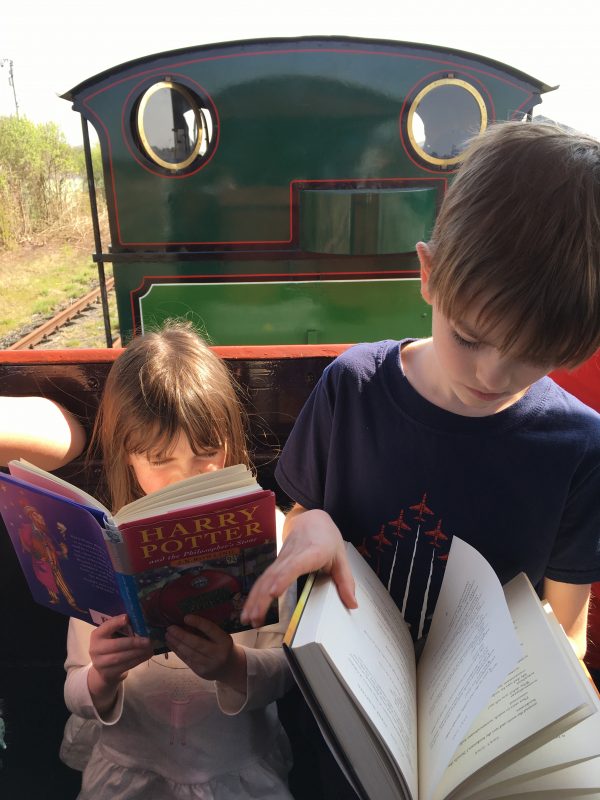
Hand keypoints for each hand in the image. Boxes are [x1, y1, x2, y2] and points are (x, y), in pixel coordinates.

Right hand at [87, 614, 152, 713]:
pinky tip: (147, 655)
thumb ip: (122, 628)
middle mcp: (95, 649)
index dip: (116, 622)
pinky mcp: (107, 673)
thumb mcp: (112, 635)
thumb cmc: (112, 645)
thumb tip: (141, 621)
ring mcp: (100, 663)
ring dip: (138, 653)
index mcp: (97, 635)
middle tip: (148, 640)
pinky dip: (138, 660)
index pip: (106, 626)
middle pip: (116, 645)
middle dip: (133, 642)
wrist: (103, 669)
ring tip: (150, 648)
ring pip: (121, 658)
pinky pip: (124, 666)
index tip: (127, 618)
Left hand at [165, 615, 246, 691]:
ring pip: (190, 653)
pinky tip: (171, 644)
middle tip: (170, 628)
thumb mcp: (221, 637)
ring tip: (167, 635)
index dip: (198, 623)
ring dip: (176, 643)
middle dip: (181, 635)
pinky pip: (187, 660)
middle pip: (197, 643)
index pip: (210, 629)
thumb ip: (207, 631)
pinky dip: (177, 651)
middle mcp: (218, 654)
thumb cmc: (222, 646)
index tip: (185, 617)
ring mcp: (209, 665)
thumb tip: (185, 621)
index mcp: (225, 641)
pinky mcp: (201, 672)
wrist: (230, 667)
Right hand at [241, 507, 356, 627]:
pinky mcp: (276, 563)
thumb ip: (346, 581)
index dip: (284, 577)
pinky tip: (249, 610)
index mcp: (312, 552)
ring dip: (254, 598)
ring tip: (249, 619)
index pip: (295, 565)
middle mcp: (293, 554)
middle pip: (275, 575)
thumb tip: (352, 604)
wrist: (310, 518)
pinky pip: (263, 578)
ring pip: (265, 577)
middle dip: (263, 597)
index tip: (274, 592)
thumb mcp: (341, 557)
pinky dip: (254, 594)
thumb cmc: (326, 537)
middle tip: (256, 617)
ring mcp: (282, 558)